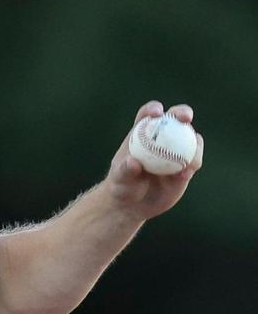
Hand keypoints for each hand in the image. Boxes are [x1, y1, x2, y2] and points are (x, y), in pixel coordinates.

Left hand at [105, 101, 203, 220]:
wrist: (134, 205)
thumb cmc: (122, 187)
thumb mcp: (119, 179)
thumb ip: (125, 170)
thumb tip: (134, 162)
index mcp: (141, 134)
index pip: (147, 115)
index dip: (153, 109)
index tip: (157, 112)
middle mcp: (161, 138)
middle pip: (175, 119)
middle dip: (182, 112)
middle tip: (185, 117)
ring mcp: (176, 151)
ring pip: (190, 140)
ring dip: (193, 144)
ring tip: (187, 160)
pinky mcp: (186, 166)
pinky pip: (194, 161)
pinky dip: (193, 163)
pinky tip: (185, 174)